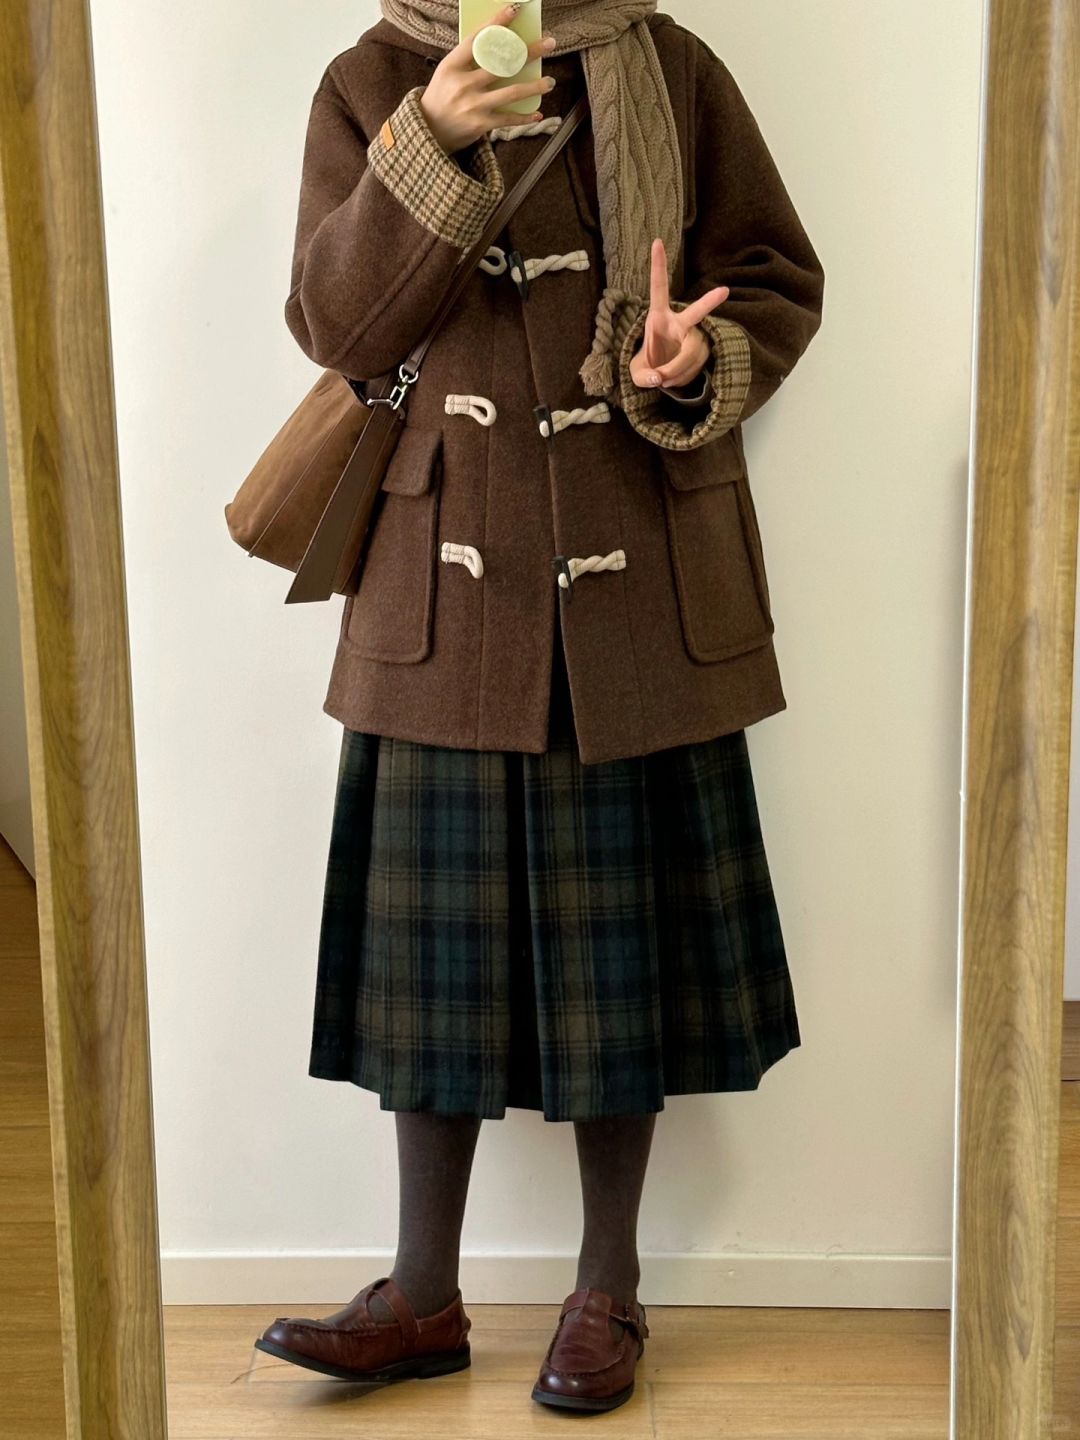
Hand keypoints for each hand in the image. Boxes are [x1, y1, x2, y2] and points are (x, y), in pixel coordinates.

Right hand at [420, 3, 556, 154]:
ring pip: (511, 92)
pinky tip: (538, 112)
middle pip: (502, 63)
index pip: (478, 39)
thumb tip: (501, 44)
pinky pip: (508, 119)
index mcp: (452, 65)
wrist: (429, 131)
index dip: (497, 23)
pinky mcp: (480, 124)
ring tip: (550, 81)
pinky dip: (525, 117)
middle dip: (529, 52)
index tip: (514, 10)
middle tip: (549, 43)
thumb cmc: (443, 95)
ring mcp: (473, 105)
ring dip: (534, 86)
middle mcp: (463, 84)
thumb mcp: (449, 72)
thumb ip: (469, 59)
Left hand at [628, 238, 729, 388]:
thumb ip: (642, 377)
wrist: (662, 377)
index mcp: (658, 317)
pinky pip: (697, 365)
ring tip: (663, 381)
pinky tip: (674, 381)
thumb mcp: (637, 374)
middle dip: (709, 302)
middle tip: (724, 291)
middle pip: (696, 314)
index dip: (658, 266)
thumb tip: (658, 378)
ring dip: (677, 371)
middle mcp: (679, 321)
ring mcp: (694, 335)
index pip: (659, 288)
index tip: (656, 241)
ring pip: (693, 352)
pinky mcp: (703, 349)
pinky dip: (683, 378)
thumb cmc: (648, 367)